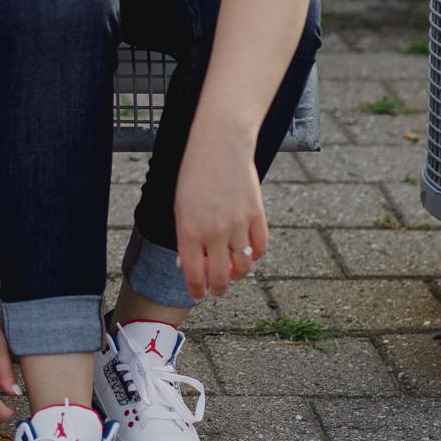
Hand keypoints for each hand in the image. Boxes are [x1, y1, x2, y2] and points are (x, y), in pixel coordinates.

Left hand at [175, 128, 267, 299]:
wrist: (220, 145)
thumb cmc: (194, 174)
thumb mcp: (179, 206)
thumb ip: (184, 237)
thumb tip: (187, 264)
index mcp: (188, 231)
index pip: (194, 275)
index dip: (197, 291)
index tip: (199, 295)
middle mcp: (213, 232)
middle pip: (221, 277)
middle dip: (219, 289)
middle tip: (218, 290)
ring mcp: (237, 225)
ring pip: (243, 267)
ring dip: (238, 274)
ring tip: (233, 271)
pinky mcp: (257, 215)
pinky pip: (261, 248)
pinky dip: (255, 255)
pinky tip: (248, 253)